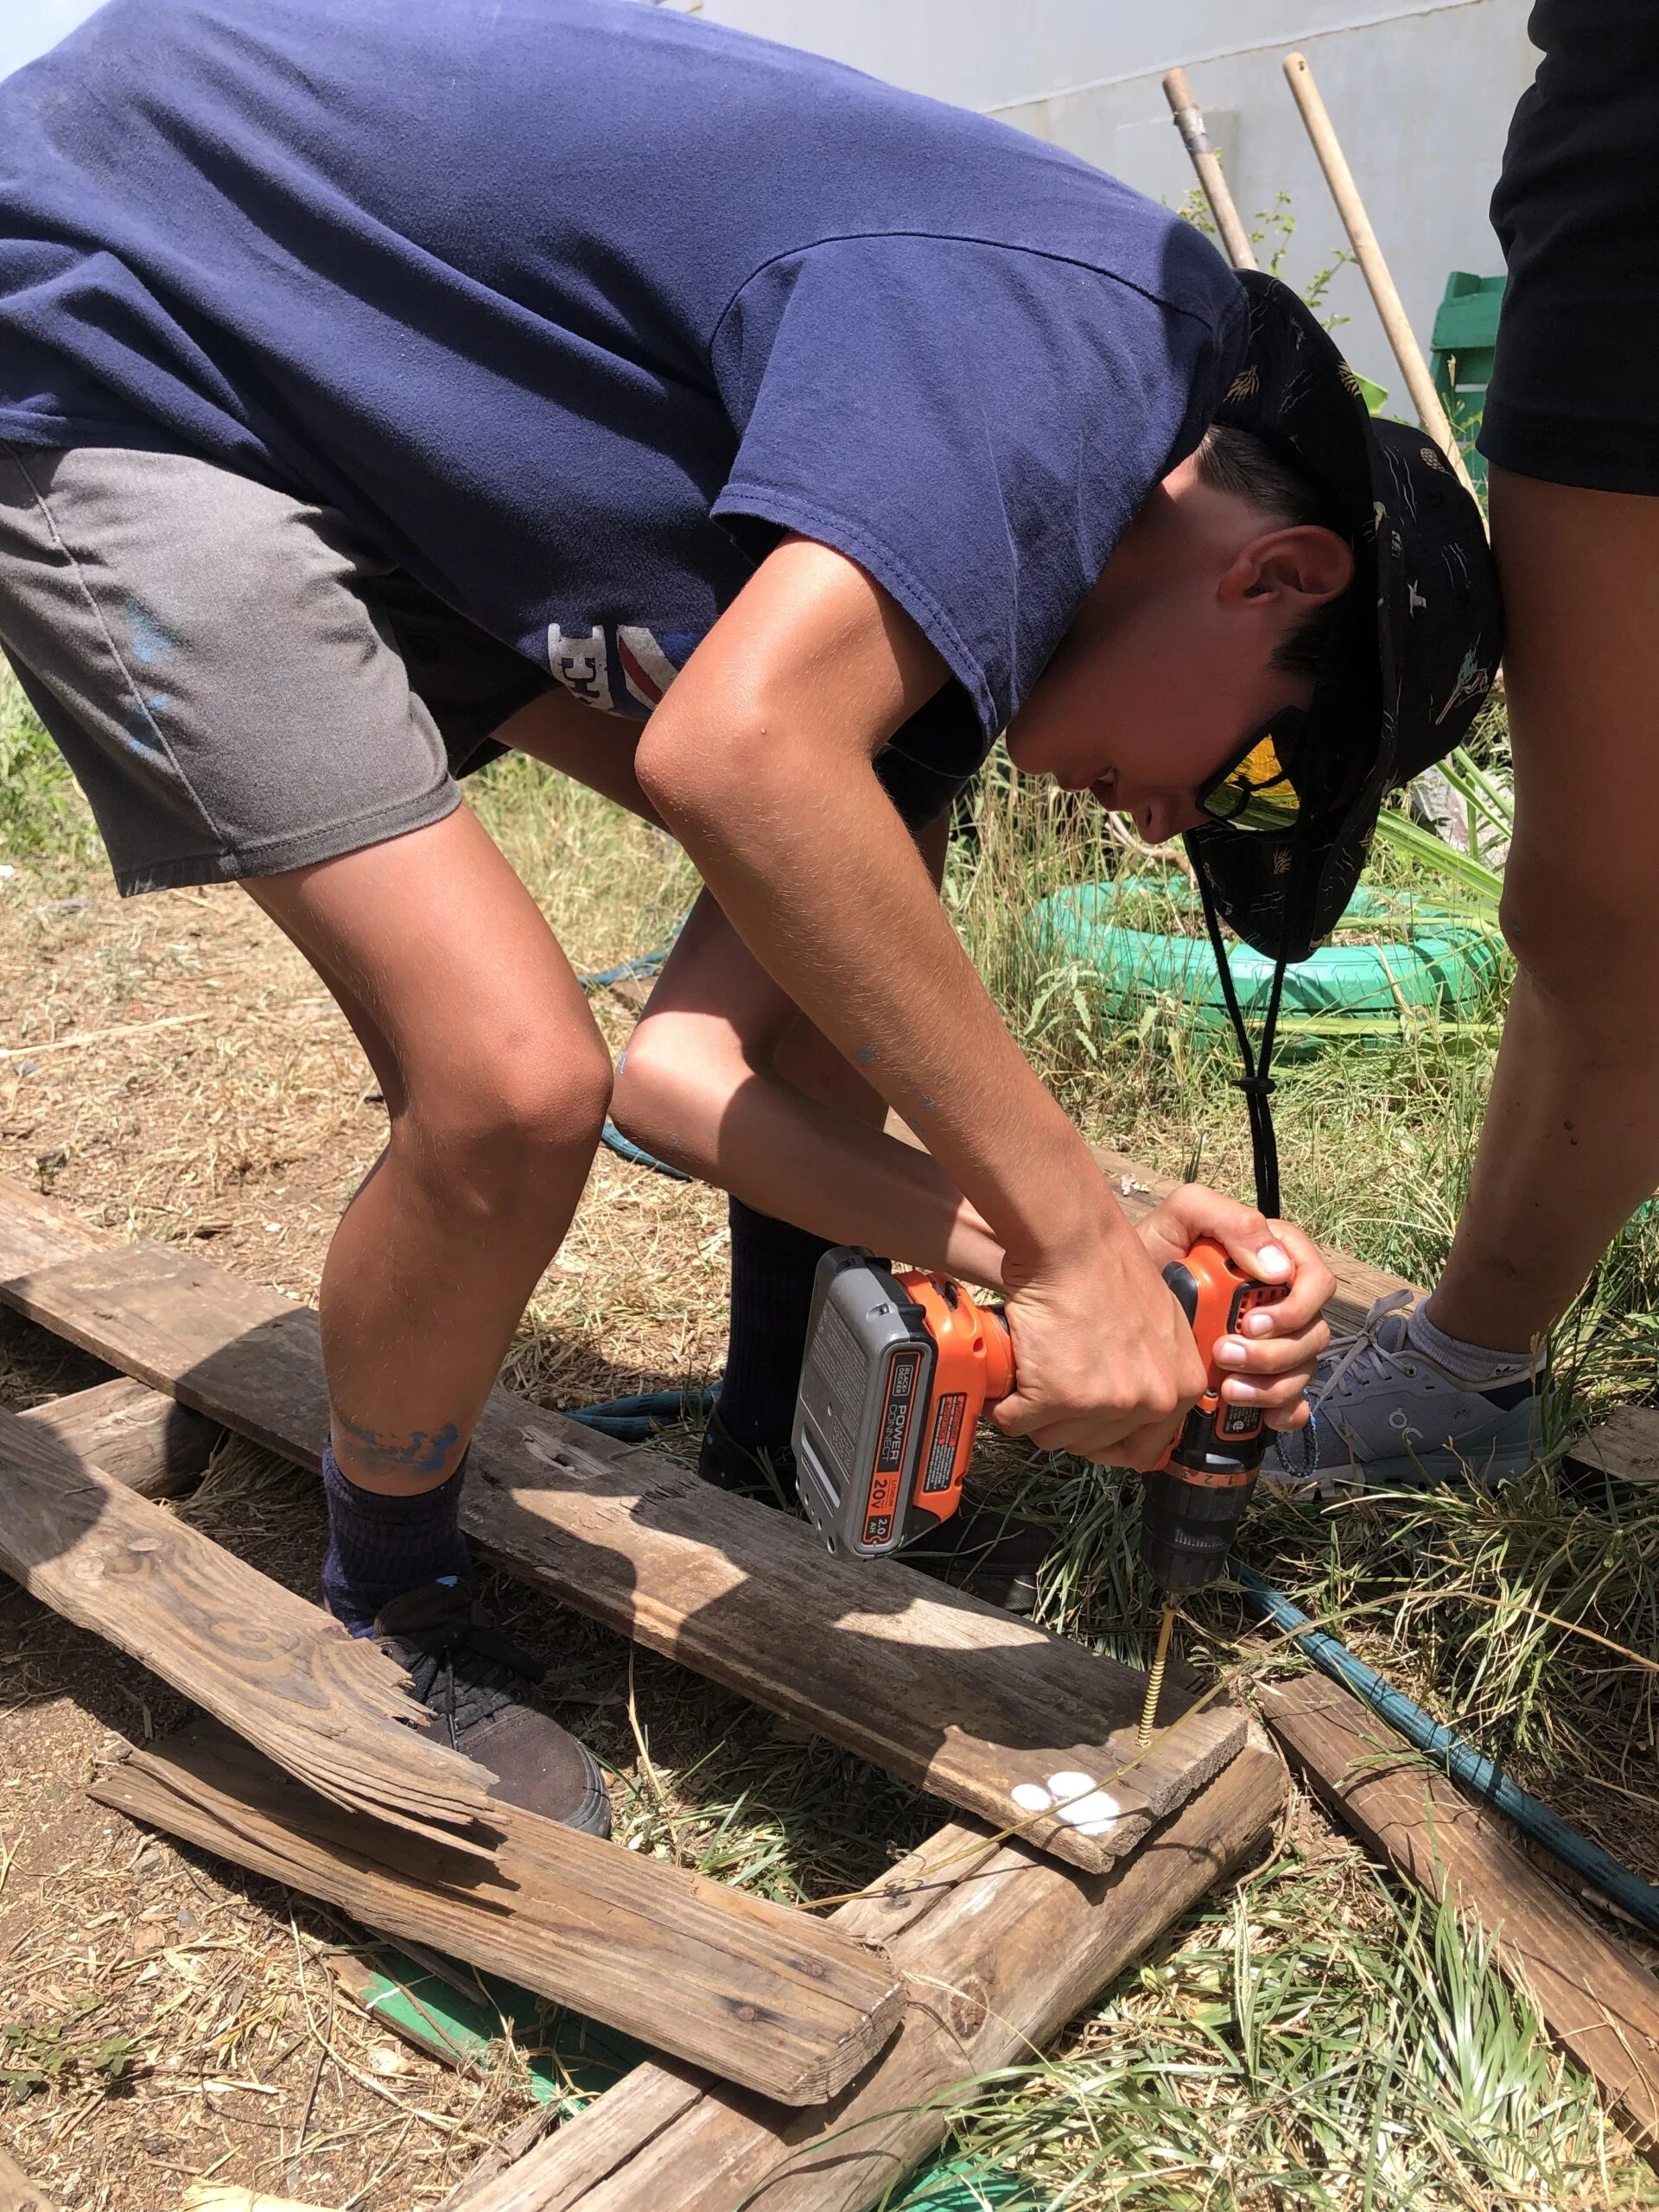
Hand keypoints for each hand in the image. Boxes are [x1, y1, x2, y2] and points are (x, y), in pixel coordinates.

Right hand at [990, 1202, 1209, 1468]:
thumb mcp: (1162, 1324)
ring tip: (1033, 1370)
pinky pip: (1015, 1420)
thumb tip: (1134, 1402)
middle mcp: (1149, 1401)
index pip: (1144, 1450)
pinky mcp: (1057, 1397)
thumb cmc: (1110, 1269)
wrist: (1072, 1244)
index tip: (1085, 1424)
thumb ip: (1157, 1369)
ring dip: (1033, 1409)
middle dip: (1064, 1418)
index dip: (1106, 1438)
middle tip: (1052, 1379)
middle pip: (1090, 1444)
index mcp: (1180, 1388)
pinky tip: (1009, 1376)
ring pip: (1052, 1437)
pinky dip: (1003, 1402)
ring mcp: (1104, 1403)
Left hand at [1135, 1183, 1333, 1431]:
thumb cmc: (1153, 1251)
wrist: (1117, 1296)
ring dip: (1271, 1385)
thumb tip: (1278, 1266)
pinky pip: (1296, 1402)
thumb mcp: (1183, 1217)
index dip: (1297, 1307)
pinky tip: (1262, 1415)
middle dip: (1274, 1353)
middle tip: (1224, 1355)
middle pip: (1314, 1333)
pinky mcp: (1263, 1376)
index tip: (1252, 1322)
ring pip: (1304, 1369)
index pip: (1317, 1281)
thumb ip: (1231, 1221)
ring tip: (1226, 1388)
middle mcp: (1282, 1301)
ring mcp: (1276, 1341)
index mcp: (1274, 1260)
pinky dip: (1285, 1411)